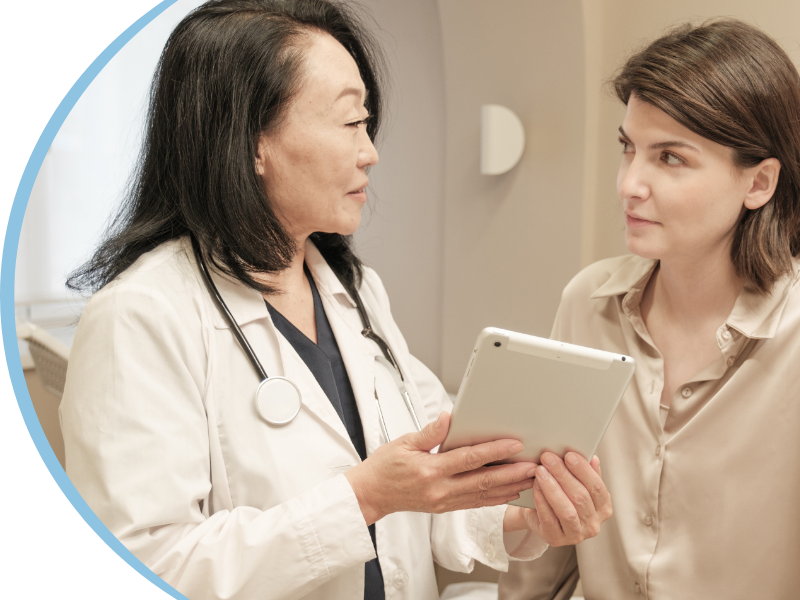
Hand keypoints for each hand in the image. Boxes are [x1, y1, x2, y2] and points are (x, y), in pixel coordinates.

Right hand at [344, 412, 537, 524]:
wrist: (371, 495)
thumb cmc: (385, 467)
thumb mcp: (404, 443)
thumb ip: (430, 432)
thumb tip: (449, 417)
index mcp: (430, 470)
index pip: (469, 459)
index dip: (494, 451)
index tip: (513, 444)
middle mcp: (440, 489)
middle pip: (483, 481)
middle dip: (512, 473)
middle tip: (533, 466)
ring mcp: (444, 502)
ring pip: (484, 495)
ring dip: (509, 487)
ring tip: (530, 479)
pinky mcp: (445, 508)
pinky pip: (475, 504)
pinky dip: (495, 498)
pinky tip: (509, 492)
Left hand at [503, 451, 611, 545]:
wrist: (538, 515)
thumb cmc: (561, 494)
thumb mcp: (575, 483)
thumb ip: (585, 472)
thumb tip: (592, 458)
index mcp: (603, 508)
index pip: (597, 487)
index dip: (584, 470)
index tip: (569, 454)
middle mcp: (593, 525)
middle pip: (580, 497)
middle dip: (563, 474)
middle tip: (548, 457)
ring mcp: (576, 535)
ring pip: (566, 510)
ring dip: (552, 487)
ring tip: (540, 470)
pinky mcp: (556, 539)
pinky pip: (549, 519)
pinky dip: (541, 500)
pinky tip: (535, 486)